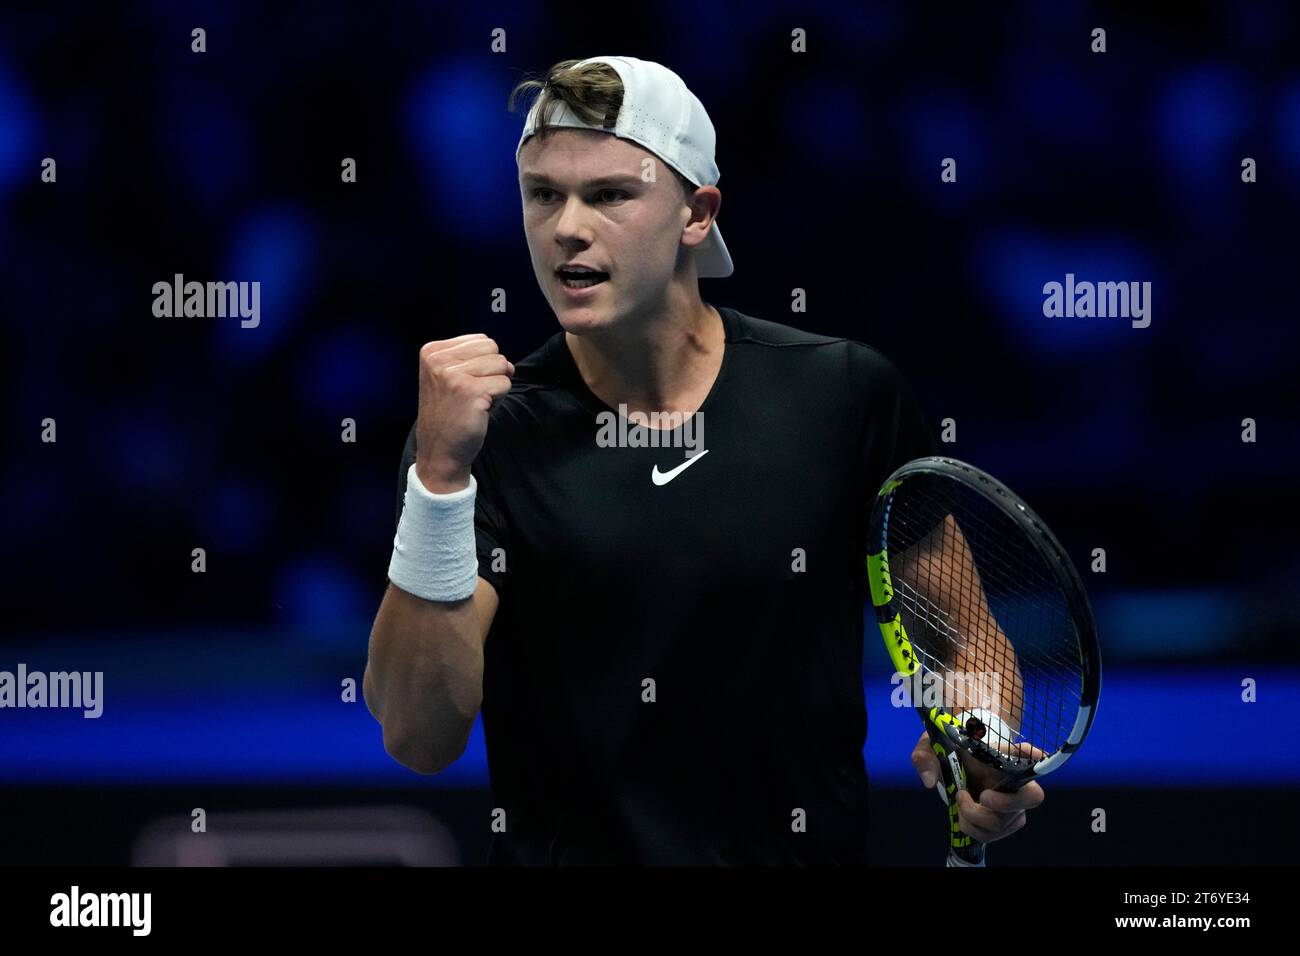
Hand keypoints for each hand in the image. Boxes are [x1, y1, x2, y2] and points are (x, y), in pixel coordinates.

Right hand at [415, 334, 513, 492]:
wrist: (440, 451)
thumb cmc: (451, 414)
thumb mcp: (454, 378)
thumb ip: (480, 361)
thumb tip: (510, 364)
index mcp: (432, 351)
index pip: (482, 340)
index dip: (483, 364)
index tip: (463, 385)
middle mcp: (439, 359)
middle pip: (493, 350)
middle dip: (491, 373)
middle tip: (471, 395)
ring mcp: (453, 375)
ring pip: (502, 365)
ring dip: (495, 387)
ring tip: (475, 403)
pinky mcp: (470, 391)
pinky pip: (505, 384)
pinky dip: (498, 400)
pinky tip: (479, 411)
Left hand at [911, 730, 1045, 844]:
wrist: (957, 767)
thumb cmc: (951, 751)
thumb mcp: (932, 746)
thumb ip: (925, 756)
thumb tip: (929, 782)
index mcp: (1003, 756)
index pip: (1028, 753)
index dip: (1032, 755)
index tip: (1033, 752)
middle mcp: (1017, 781)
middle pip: (1032, 797)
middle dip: (1006, 804)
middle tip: (983, 797)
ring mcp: (1014, 805)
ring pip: (1004, 822)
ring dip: (974, 816)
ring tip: (961, 798)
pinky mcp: (1005, 823)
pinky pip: (992, 835)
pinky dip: (971, 828)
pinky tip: (963, 812)